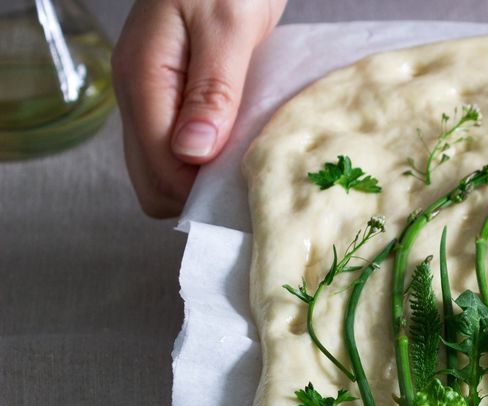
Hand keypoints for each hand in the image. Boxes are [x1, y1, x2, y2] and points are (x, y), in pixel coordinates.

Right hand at [113, 0, 285, 216]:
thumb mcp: (230, 28)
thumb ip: (212, 91)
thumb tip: (193, 153)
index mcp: (145, 78)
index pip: (158, 168)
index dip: (199, 192)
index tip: (244, 193)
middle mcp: (140, 92)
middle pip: (152, 179)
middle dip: (196, 195)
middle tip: (247, 189)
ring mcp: (154, 93)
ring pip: (163, 167)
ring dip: (202, 180)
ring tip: (247, 174)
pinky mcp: (175, 91)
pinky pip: (182, 144)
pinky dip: (208, 159)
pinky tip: (240, 153)